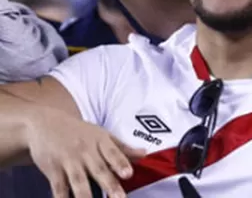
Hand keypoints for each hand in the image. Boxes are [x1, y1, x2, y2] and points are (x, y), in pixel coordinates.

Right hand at [26, 107, 144, 197]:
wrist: (45, 123)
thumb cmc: (79, 132)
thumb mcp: (102, 135)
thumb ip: (122, 148)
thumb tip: (145, 154)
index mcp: (100, 141)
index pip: (112, 153)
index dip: (120, 163)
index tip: (128, 174)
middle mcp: (85, 151)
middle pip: (98, 169)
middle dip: (109, 185)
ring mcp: (68, 160)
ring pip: (78, 180)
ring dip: (85, 196)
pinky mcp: (52, 169)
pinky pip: (58, 187)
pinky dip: (62, 197)